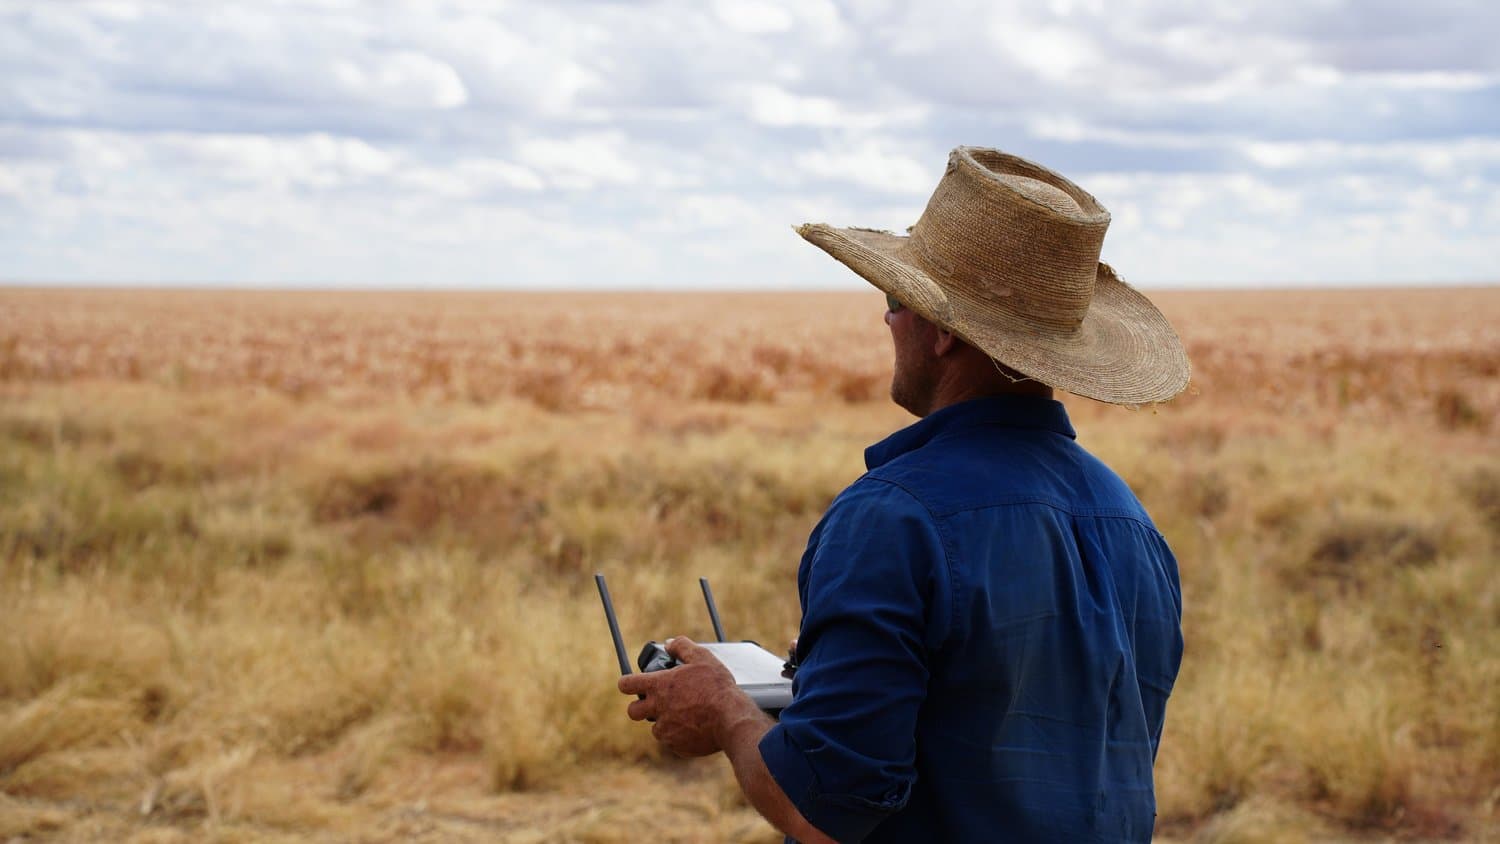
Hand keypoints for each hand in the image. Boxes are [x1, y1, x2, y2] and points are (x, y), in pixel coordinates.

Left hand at [617, 636, 756, 756]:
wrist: (731, 718)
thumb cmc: (717, 686)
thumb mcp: (702, 657)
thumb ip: (682, 646)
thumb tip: (669, 643)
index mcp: (659, 686)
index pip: (627, 684)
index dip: (627, 682)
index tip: (631, 684)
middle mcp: (658, 709)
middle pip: (633, 712)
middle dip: (641, 707)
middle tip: (657, 702)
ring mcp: (666, 730)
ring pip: (656, 728)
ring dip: (666, 722)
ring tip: (687, 714)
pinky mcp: (677, 746)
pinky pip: (673, 741)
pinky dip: (681, 736)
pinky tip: (697, 727)